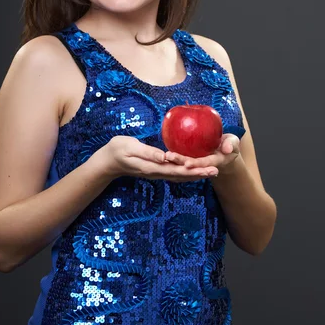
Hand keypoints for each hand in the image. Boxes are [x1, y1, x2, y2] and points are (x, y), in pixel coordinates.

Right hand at [102, 136, 219, 181]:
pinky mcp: (156, 170)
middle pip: (182, 175)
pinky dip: (187, 173)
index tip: (207, 168)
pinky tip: (194, 170)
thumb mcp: (131, 148)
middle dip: (199, 174)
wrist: (108, 161)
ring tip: (210, 173)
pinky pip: (174, 173)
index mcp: (153, 167)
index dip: (193, 170)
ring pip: (179, 176)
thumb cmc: (118, 150)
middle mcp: (157, 173)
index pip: (177, 170)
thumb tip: (165, 157)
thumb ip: (148, 153)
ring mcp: (156, 173)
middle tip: (216, 171)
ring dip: (195, 175)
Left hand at [164, 133, 240, 175]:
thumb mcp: (233, 143)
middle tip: (169, 156)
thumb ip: (231, 144)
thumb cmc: (229, 144)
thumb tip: (227, 149)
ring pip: (182, 163)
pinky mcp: (190, 159)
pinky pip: (180, 159)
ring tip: (164, 155)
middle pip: (189, 165)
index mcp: (213, 162)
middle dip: (179, 162)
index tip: (187, 163)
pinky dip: (173, 158)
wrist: (225, 150)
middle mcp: (202, 165)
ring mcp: (195, 163)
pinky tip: (164, 154)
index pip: (202, 164)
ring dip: (173, 161)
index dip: (195, 164)